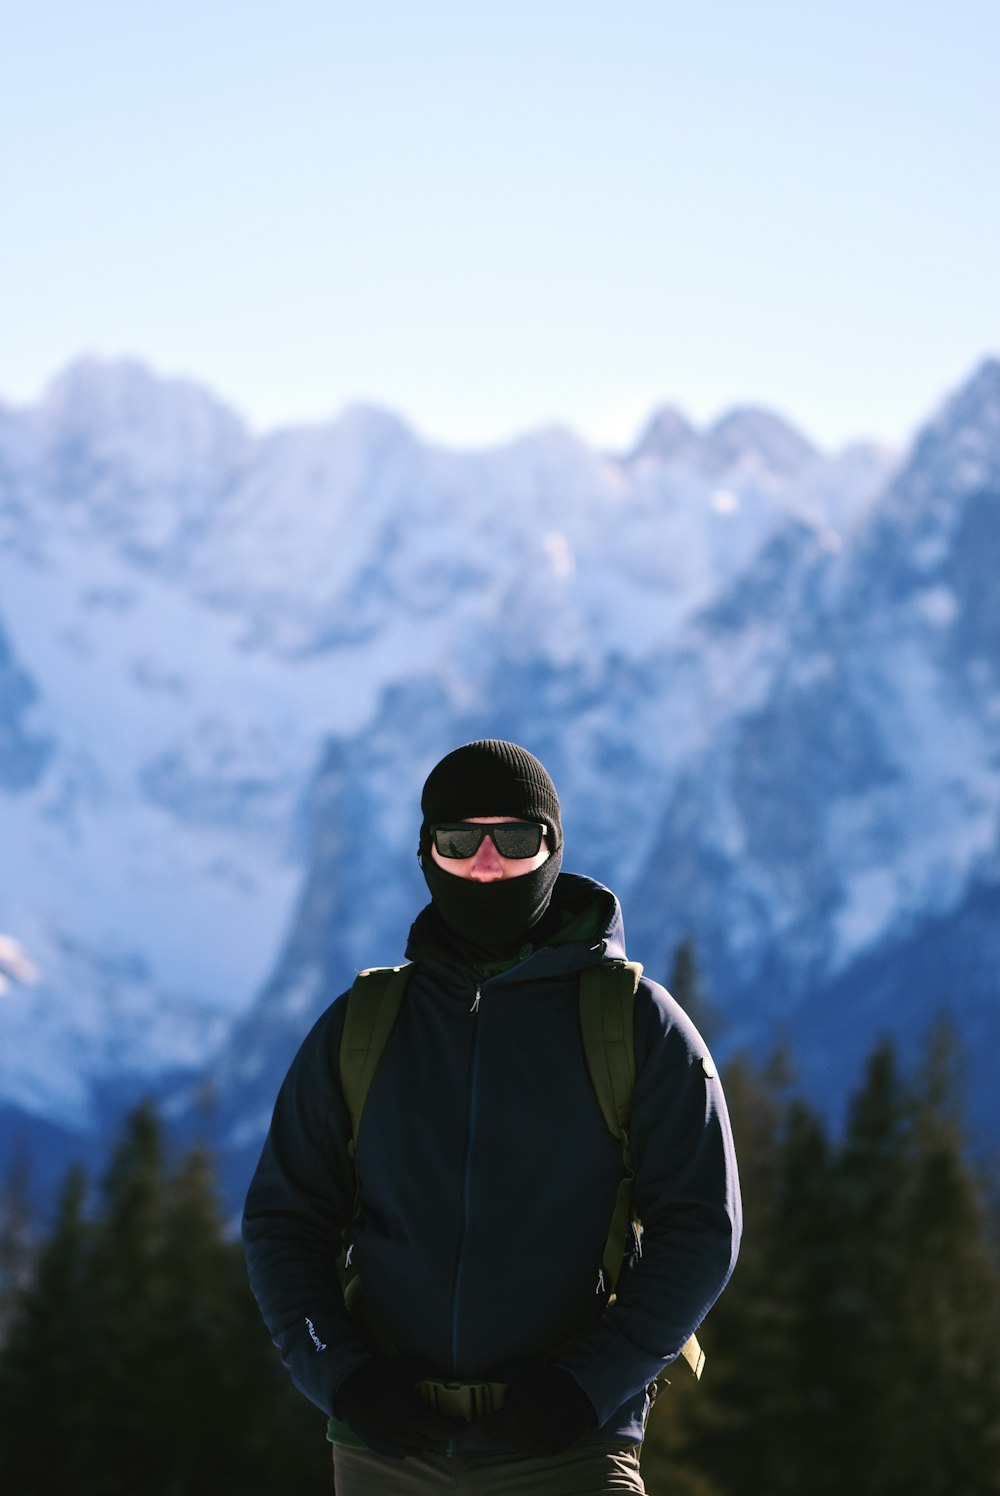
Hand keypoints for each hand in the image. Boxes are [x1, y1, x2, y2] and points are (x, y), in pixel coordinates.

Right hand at [333, 1356, 462, 1458]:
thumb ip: (431, 1372)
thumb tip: (448, 1378)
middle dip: (441, 1433)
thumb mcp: (408, 1366)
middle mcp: (403, 1435)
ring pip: (417, 1449)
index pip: (442, 1432)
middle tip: (443, 1421)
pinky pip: (402, 1453)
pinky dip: (410, 1445)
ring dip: (426, 1440)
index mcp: (412, 1416)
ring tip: (425, 1426)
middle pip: (432, 1442)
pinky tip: (408, 1433)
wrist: (349, 1386)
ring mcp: (390, 1444)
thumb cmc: (380, 1374)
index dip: (456, 1429)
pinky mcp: (379, 1448)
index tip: (462, 1423)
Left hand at [474, 1363, 596, 1454]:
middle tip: (495, 1415)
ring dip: (510, 1432)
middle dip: (492, 1428)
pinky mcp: (546, 1451)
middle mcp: (519, 1438)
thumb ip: (496, 1376)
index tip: (467, 1425)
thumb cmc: (546, 1382)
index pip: (482, 1430)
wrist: (578, 1396)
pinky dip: (526, 1437)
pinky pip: (529, 1447)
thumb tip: (481, 1380)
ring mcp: (534, 1447)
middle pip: (496, 1438)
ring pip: (512, 1443)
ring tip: (518, 1416)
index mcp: (510, 1418)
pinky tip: (533, 1424)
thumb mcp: (519, 1372)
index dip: (471, 1427)